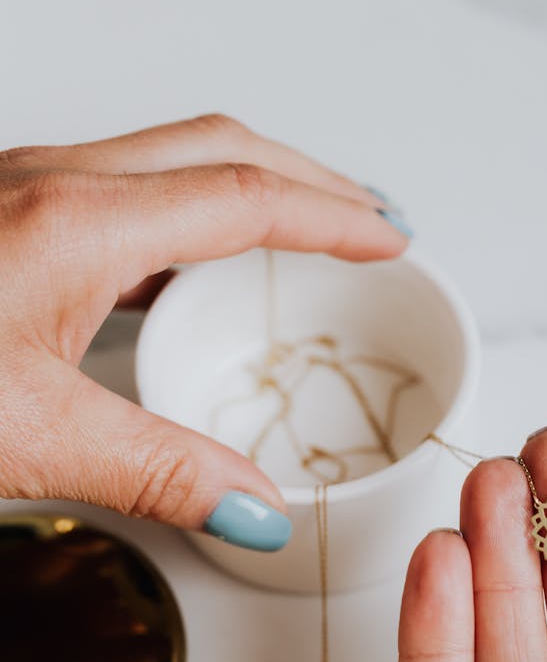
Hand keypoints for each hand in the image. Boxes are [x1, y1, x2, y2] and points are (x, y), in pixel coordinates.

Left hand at [0, 114, 407, 545]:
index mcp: (77, 222)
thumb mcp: (32, 437)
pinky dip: (186, 220)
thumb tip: (260, 510)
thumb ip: (156, 473)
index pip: (244, 198)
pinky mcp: (6, 222)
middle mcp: (53, 184)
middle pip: (217, 151)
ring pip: (169, 162)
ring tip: (304, 233)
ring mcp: (25, 193)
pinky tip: (190, 267)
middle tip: (372, 220)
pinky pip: (122, 196)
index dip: (333, 219)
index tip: (392, 240)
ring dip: (250, 189)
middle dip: (309, 180)